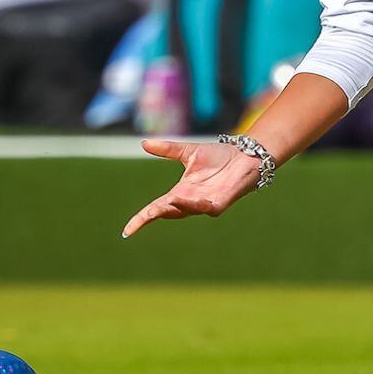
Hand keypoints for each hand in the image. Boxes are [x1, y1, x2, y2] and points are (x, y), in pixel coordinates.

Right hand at [122, 138, 261, 236]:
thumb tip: (144, 143)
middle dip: (154, 216)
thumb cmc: (218, 156)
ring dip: (175, 208)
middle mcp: (191, 201)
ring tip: (162, 205)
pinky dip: (195, 205)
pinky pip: (206, 209)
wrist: (244, 155)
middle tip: (139, 222)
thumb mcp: (188, 152)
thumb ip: (167, 149)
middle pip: (168, 213)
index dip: (142, 219)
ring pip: (186, 212)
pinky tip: (184, 200)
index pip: (157, 208)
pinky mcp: (220, 203)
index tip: (127, 230)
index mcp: (181, 192)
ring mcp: (205, 204)